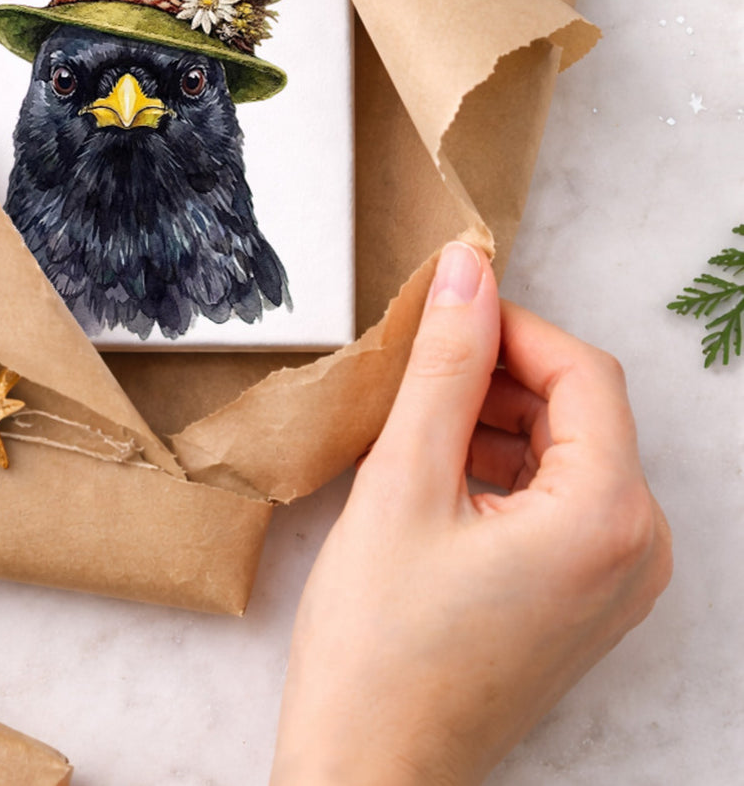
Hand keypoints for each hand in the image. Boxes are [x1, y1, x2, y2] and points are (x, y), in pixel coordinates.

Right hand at [271, 241, 672, 785]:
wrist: (370, 770)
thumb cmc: (379, 645)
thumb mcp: (403, 482)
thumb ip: (443, 366)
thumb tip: (467, 272)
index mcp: (608, 518)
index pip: (582, 371)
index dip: (509, 327)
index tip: (440, 312)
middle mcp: (637, 551)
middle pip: (579, 410)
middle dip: (497, 376)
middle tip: (412, 375)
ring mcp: (616, 582)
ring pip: (564, 452)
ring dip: (493, 421)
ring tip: (411, 430)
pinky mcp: (584, 599)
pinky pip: (558, 501)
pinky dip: (500, 470)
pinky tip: (432, 478)